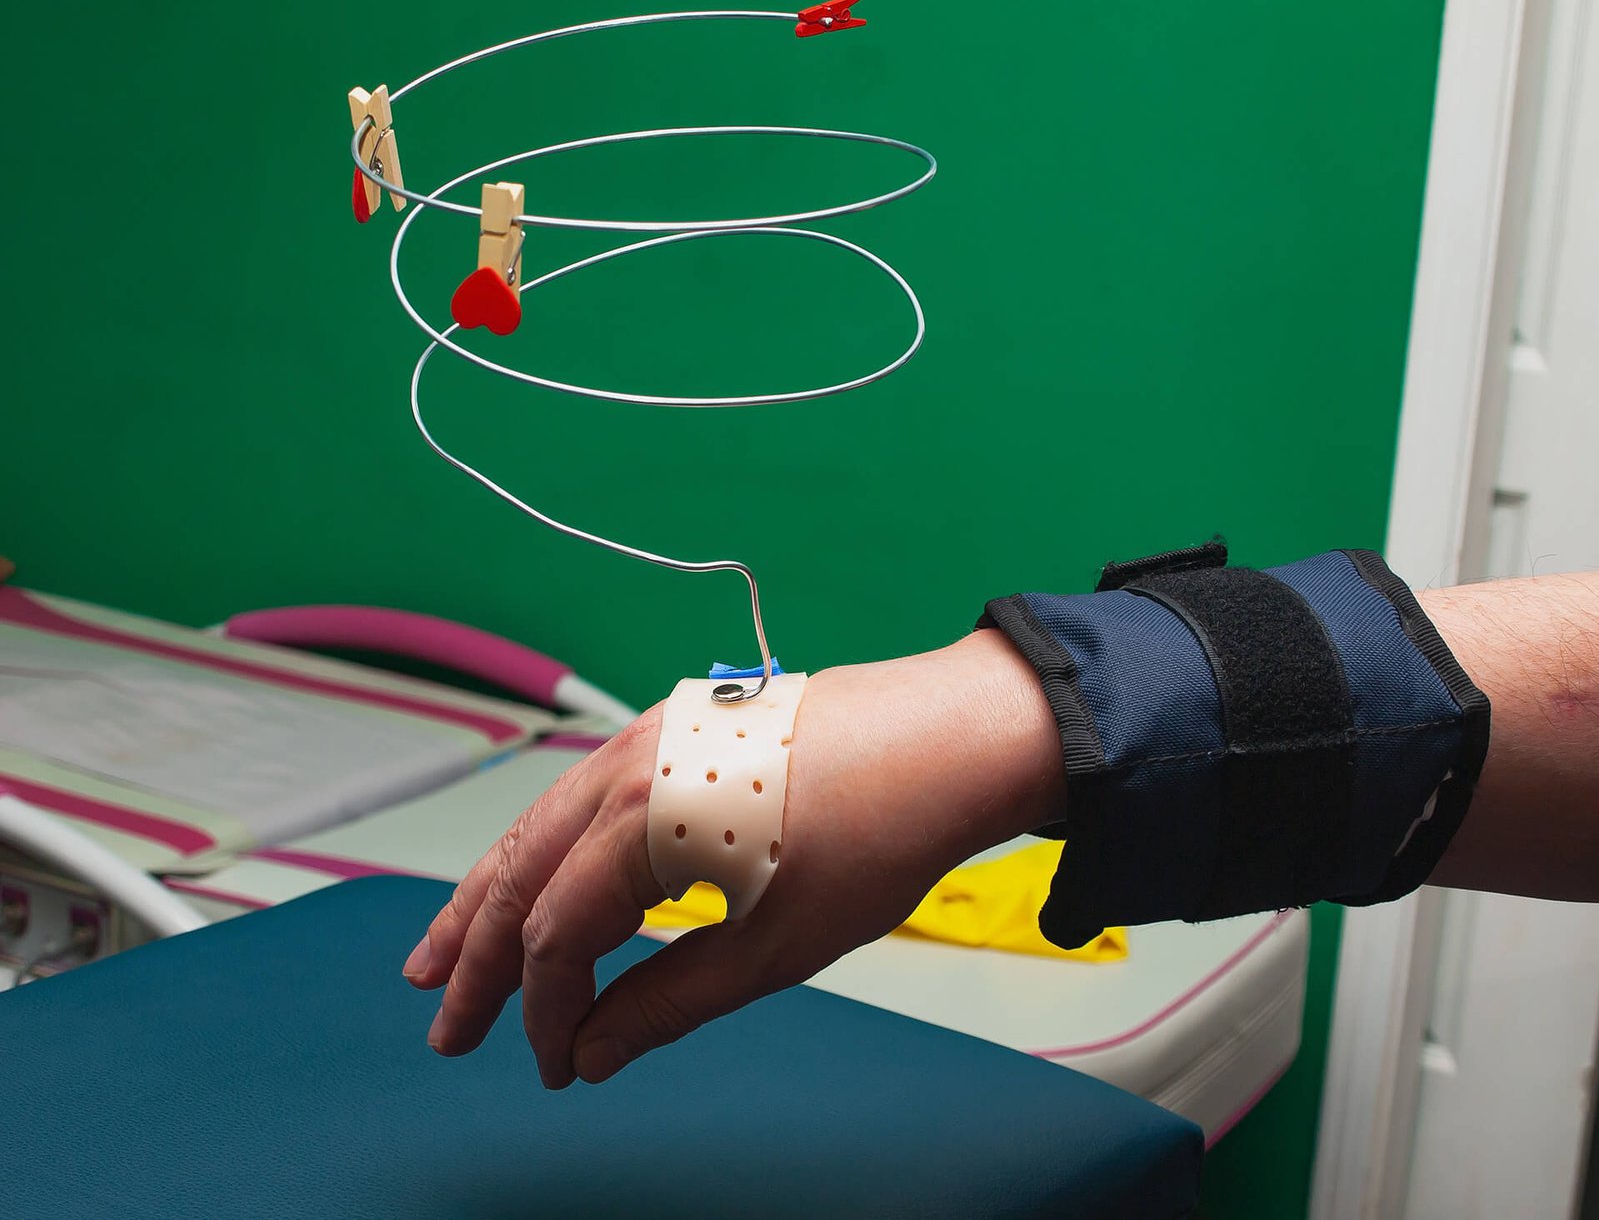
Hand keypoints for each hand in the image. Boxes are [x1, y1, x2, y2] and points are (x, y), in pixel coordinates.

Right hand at [401, 629, 1064, 1087]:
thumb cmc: (878, 837)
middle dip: (471, 956)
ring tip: (442, 956)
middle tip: (443, 1027)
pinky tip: (538, 882)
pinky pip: (580, 801)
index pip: (554, 936)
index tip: (558, 1068)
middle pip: (518, 874)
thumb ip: (669, 1001)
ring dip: (490, 896)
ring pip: (538, 829)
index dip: (545, 1014)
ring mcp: (645, 738)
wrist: (954, 735)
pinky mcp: (674, 731)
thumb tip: (592, 1053)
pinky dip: (545, 852)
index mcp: (640, 821)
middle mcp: (623, 767)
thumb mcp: (775, 945)